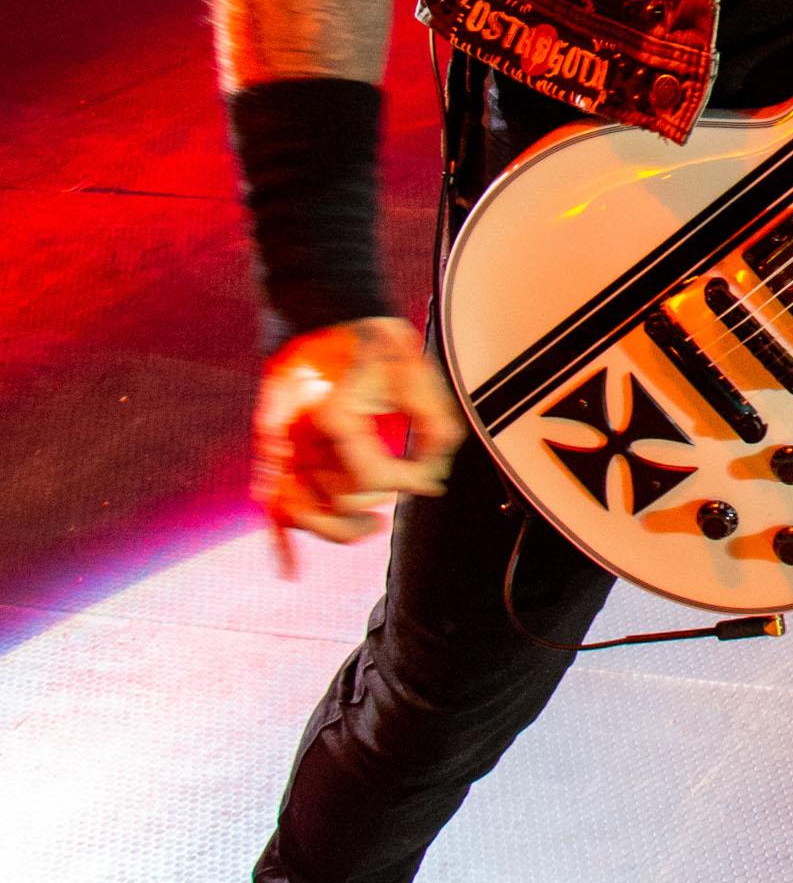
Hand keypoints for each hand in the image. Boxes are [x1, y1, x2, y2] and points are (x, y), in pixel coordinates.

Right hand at [252, 314, 461, 567]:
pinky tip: (291, 572)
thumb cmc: (371, 340)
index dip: (408, 481)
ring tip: (368, 529)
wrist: (324, 310)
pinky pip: (269, 501)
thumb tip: (432, 475)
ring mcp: (279, 443)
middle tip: (405, 487)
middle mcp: (298, 433)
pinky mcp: (271, 446)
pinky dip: (279, 539)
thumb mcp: (416, 376)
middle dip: (377, 500)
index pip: (372, 478)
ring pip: (297, 511)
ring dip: (334, 530)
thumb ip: (434, 425)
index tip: (428, 470)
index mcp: (333, 414)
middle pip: (336, 500)